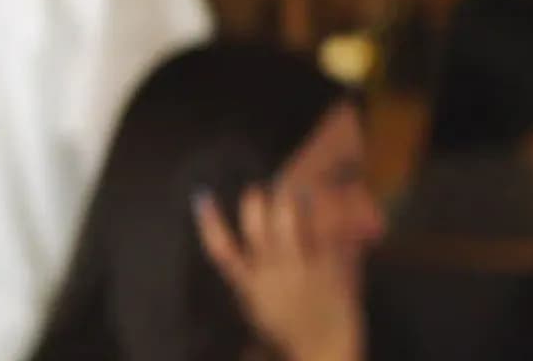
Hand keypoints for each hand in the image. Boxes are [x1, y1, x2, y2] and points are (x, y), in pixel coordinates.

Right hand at [194, 185, 361, 360]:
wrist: (323, 354)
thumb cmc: (289, 334)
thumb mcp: (257, 307)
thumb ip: (249, 280)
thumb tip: (241, 251)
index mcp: (249, 286)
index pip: (221, 250)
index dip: (209, 222)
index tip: (202, 196)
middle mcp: (271, 275)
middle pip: (255, 228)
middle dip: (254, 202)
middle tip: (258, 190)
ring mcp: (300, 271)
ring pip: (287, 223)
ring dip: (288, 200)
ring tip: (295, 189)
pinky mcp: (329, 270)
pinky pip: (324, 234)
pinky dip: (325, 216)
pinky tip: (329, 204)